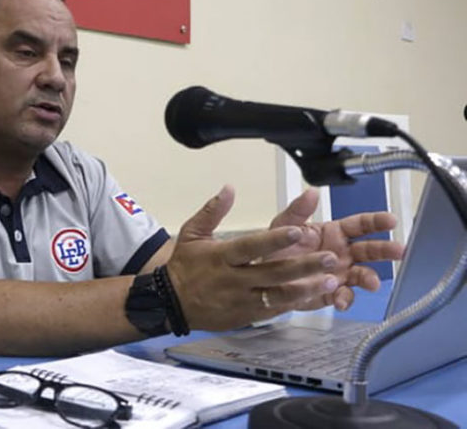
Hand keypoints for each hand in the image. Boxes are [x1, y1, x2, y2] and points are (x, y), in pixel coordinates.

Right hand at [166, 185, 341, 330]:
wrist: (171, 303)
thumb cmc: (184, 266)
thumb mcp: (191, 233)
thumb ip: (212, 211)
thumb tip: (229, 188)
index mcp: (221, 257)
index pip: (251, 247)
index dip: (275, 241)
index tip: (297, 231)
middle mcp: (233, 280)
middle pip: (273, 272)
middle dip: (304, 266)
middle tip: (330, 258)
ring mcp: (241, 300)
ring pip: (279, 295)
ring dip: (307, 288)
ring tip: (332, 282)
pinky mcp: (247, 316)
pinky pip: (274, 310)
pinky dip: (295, 304)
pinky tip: (315, 297)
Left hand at [267, 188, 404, 310]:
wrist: (263, 276)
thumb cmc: (276, 248)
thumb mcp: (284, 225)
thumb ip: (298, 210)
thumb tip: (311, 192)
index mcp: (333, 233)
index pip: (360, 224)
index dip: (376, 221)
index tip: (390, 220)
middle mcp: (341, 253)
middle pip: (370, 249)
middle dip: (386, 250)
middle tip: (398, 250)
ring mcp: (339, 274)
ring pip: (363, 275)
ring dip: (370, 278)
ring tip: (371, 282)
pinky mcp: (330, 292)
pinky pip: (344, 296)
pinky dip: (345, 299)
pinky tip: (341, 299)